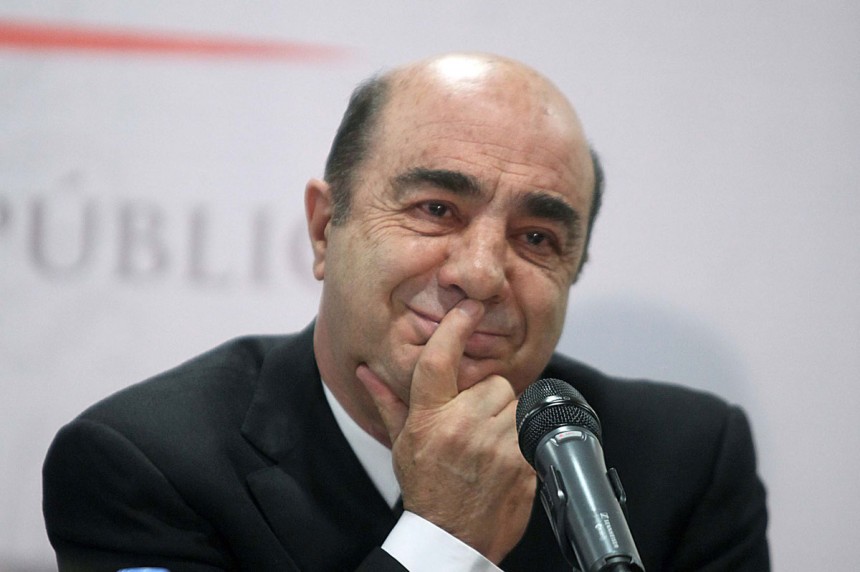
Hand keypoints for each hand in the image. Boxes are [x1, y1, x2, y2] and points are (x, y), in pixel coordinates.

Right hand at [357, 299, 535, 563]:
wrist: (452, 538)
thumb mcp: (402, 444)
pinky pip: (530, 430)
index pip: (439, 359)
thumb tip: (366, 371)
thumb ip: (389, 402)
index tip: (470, 307)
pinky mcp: (523, 461)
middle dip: (488, 398)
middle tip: (475, 422)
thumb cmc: (426, 489)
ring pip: (515, 404)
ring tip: (487, 444)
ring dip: (505, 418)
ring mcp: (495, 444)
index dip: (456, 327)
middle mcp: (462, 427)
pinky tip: (502, 459)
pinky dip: (521, 439)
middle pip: (493, 382)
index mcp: (429, 419)